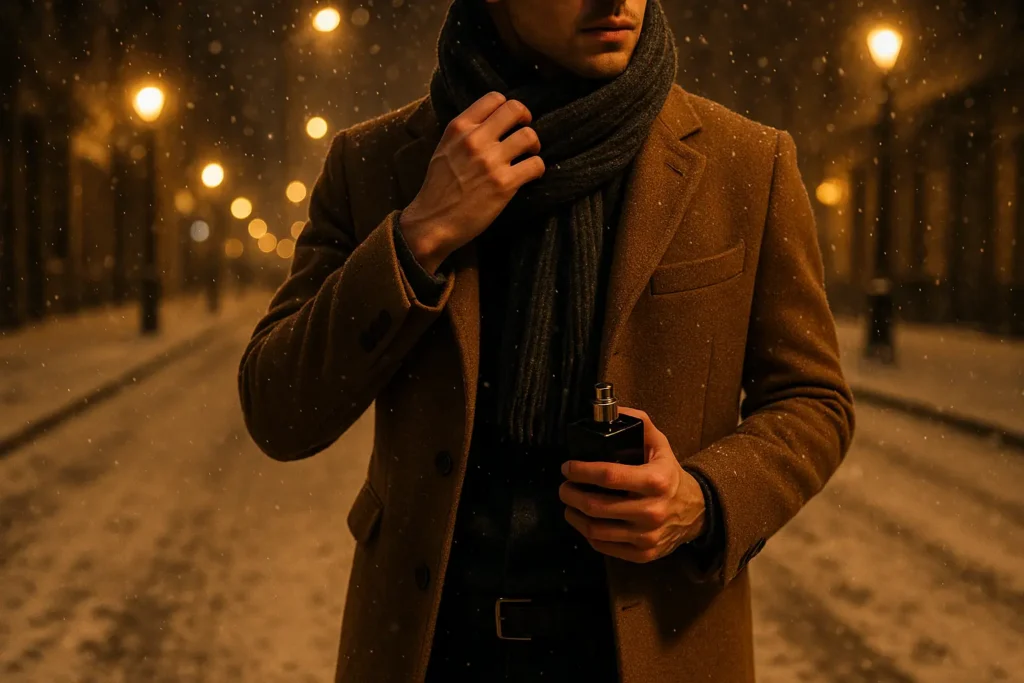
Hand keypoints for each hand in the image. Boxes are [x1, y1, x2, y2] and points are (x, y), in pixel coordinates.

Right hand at [399, 91, 545, 273]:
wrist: (433, 221)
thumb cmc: (438, 188)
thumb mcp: (444, 149)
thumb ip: (464, 134)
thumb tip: (490, 125)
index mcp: (459, 127)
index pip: (494, 98)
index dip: (507, 108)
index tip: (510, 121)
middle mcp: (476, 139)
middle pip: (515, 110)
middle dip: (525, 120)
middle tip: (524, 134)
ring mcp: (491, 161)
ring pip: (530, 136)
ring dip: (534, 145)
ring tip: (529, 155)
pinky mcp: (505, 183)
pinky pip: (536, 164)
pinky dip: (537, 169)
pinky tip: (531, 175)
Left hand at [559, 407, 706, 562]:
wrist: (697, 512)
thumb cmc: (670, 475)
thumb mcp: (660, 445)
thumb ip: (640, 423)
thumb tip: (614, 411)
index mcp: (656, 481)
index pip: (608, 475)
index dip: (581, 470)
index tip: (567, 467)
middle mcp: (652, 511)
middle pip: (596, 506)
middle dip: (571, 494)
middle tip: (564, 486)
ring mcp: (647, 536)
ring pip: (595, 530)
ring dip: (574, 515)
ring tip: (569, 504)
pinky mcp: (643, 554)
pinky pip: (604, 547)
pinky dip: (588, 534)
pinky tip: (585, 521)